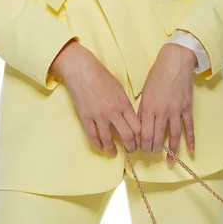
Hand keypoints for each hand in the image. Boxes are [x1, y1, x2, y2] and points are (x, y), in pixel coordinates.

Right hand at [48, 41, 141, 156]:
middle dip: (131, 146)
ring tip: (114, 153)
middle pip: (127, 135)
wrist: (81, 70)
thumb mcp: (119, 89)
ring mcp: (98, 116)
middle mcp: (112, 112)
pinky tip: (101, 148)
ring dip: (113, 149)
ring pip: (108, 139)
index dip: (141, 137)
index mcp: (123, 103)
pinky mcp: (86, 117)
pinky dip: (97, 144)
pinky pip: (92, 136)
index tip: (141, 141)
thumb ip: (125, 105)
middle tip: (131, 151)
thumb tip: (129, 119)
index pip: (137, 126)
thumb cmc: (102, 76)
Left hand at [138, 43, 195, 165]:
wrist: (175, 62)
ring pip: (173, 135)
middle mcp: (161, 111)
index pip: (144, 133)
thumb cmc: (157, 75)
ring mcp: (176, 110)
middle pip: (157, 137)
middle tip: (152, 154)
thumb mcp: (144, 92)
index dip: (142, 144)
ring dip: (170, 149)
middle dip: (153, 149)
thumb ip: (142, 110)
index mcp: (148, 107)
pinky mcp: (187, 108)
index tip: (140, 150)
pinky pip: (189, 127)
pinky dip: (190, 140)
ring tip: (168, 159)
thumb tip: (140, 126)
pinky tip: (190, 151)